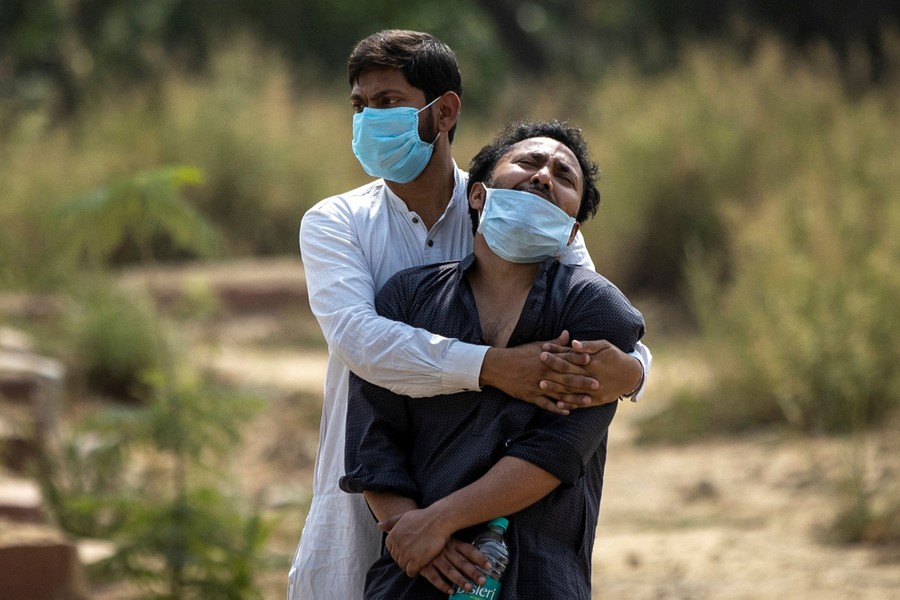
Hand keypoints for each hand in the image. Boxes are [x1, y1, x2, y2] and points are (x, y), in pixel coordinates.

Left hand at [379, 507, 454, 576]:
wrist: (438, 520)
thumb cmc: (423, 517)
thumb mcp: (404, 516)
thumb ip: (390, 522)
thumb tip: (379, 525)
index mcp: (392, 536)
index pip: (391, 550)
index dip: (401, 550)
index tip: (409, 548)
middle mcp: (396, 546)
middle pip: (397, 559)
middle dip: (405, 558)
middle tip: (415, 555)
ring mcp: (406, 555)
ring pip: (403, 566)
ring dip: (410, 565)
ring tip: (418, 560)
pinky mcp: (416, 562)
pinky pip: (410, 572)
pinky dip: (415, 571)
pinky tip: (421, 565)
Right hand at [419, 538, 489, 593]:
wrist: (412, 538)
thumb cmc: (434, 540)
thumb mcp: (447, 539)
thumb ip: (459, 548)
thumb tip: (477, 559)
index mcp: (452, 543)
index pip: (469, 550)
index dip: (479, 558)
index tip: (489, 566)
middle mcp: (445, 550)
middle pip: (461, 562)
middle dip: (473, 572)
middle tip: (482, 581)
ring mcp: (434, 558)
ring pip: (449, 570)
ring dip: (460, 580)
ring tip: (469, 588)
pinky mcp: (424, 566)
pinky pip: (434, 577)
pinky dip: (442, 585)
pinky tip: (451, 591)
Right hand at [480, 331, 599, 414]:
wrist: (498, 366)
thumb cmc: (518, 354)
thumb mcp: (536, 346)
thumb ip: (554, 343)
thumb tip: (568, 334)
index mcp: (546, 359)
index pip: (565, 358)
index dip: (579, 359)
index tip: (593, 360)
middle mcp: (543, 372)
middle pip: (566, 377)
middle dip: (582, 381)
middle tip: (598, 384)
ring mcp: (537, 385)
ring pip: (559, 393)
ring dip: (574, 397)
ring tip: (588, 401)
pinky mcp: (530, 395)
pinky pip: (545, 404)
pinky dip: (556, 408)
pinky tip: (567, 412)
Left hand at [540, 338, 642, 408]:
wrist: (631, 375)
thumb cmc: (615, 356)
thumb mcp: (605, 346)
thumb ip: (589, 345)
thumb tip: (574, 343)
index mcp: (593, 362)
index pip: (571, 358)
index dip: (557, 354)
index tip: (543, 351)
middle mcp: (593, 377)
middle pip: (569, 374)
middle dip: (552, 370)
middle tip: (537, 366)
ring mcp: (595, 390)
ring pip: (572, 390)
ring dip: (556, 388)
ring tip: (541, 385)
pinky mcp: (597, 400)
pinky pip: (581, 403)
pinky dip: (569, 403)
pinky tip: (556, 403)